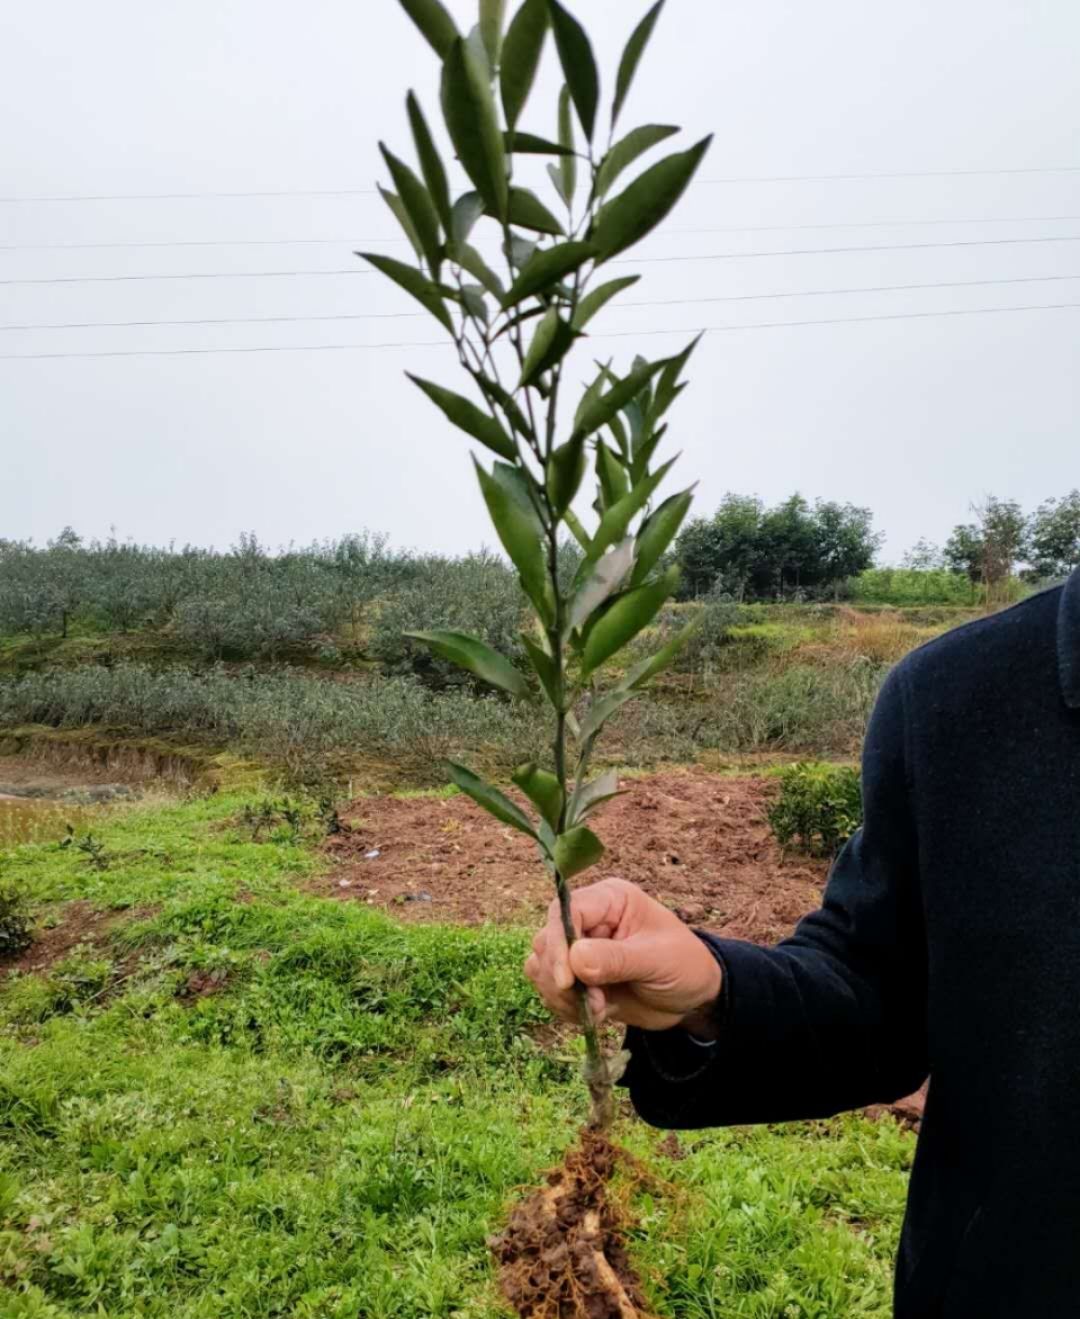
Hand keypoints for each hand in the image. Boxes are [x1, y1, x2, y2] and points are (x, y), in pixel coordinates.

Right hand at [523, 877, 722, 1033]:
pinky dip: (565, 1007)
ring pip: (540, 966)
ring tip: (598, 1010)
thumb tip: (575, 959)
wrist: (693, 999)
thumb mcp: (658, 960)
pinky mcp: (576, 977)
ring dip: (562, 996)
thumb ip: (617, 958)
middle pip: (546, 940)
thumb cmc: (684, 966)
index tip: (568, 981)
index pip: (565, 912)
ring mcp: (579, 949)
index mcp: (609, 900)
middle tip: (595, 1003)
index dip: (559, 944)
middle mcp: (588, 920)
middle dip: (562, 978)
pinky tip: (595, 1014)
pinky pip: (549, 990)